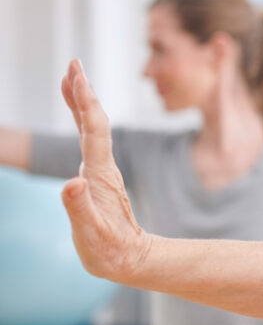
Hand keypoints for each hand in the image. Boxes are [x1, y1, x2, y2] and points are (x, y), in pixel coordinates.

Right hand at [59, 60, 151, 281]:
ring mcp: (101, 170)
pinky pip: (88, 141)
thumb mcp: (91, 232)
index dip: (85, 101)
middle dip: (83, 92)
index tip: (77, 75)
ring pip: (90, 129)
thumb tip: (72, 183)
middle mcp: (103, 166)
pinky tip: (76, 116)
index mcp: (100, 174)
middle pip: (93, 122)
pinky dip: (80, 122)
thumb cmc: (108, 250)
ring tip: (71, 78)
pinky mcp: (98, 177)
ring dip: (81, 102)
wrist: (130, 260)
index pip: (93, 130)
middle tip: (74, 64)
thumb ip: (79, 208)